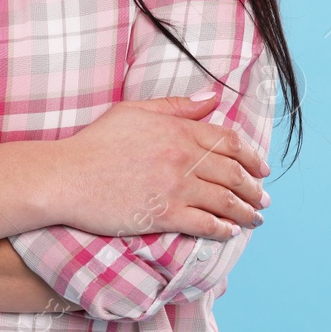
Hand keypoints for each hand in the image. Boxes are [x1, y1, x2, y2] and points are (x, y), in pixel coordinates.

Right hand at [50, 88, 269, 241]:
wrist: (66, 176)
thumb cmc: (96, 142)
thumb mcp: (134, 111)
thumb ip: (176, 106)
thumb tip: (211, 99)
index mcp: (177, 131)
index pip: (228, 141)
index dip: (251, 155)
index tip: (262, 167)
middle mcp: (182, 158)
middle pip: (233, 173)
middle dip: (254, 187)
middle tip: (264, 197)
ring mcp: (174, 188)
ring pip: (224, 200)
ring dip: (246, 211)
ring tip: (256, 218)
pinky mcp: (163, 215)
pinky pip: (204, 224)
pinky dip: (222, 229)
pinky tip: (230, 232)